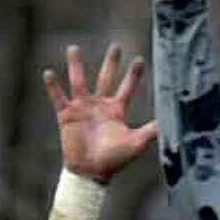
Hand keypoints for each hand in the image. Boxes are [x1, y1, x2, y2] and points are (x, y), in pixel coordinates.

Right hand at [42, 44, 156, 182]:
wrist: (90, 173)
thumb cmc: (114, 161)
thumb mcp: (135, 144)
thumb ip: (151, 131)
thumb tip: (171, 122)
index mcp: (116, 111)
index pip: (127, 88)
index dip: (133, 74)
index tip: (139, 59)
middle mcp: (100, 106)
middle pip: (106, 78)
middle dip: (111, 63)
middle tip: (116, 46)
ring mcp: (83, 109)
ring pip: (79, 81)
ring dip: (76, 65)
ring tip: (73, 48)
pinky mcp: (67, 116)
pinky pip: (58, 97)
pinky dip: (53, 86)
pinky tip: (48, 72)